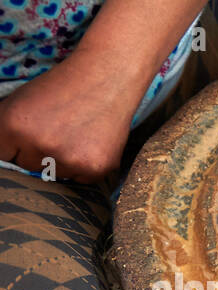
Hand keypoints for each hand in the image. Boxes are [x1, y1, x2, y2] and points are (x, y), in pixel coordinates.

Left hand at [0, 48, 136, 182]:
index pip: (2, 156)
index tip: (28, 136)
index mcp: (14, 125)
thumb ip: (5, 130)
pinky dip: (84, 166)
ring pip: (56, 174)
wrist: (105, 79)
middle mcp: (40, 145)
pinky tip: (90, 144)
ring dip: (62, 161)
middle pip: (29, 168)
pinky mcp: (94, 169)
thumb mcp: (20, 101)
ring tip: (75, 135)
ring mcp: (69, 159)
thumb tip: (5, 154)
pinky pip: (80, 179)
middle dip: (38, 154)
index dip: (15, 146)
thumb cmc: (60, 88)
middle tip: (56, 130)